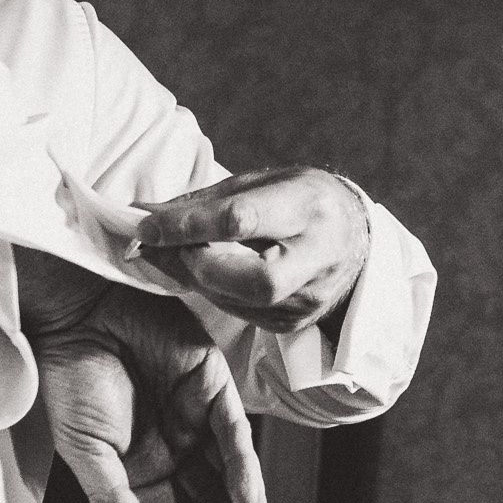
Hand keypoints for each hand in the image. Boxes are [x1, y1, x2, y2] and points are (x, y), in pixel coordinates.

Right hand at [20, 252, 267, 502]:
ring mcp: (193, 414)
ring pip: (227, 469)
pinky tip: (248, 496)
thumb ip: (113, 501)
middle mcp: (171, 443)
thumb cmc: (69, 380)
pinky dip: (243, 465)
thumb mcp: (86, 451)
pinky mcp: (212, 383)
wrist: (77, 314)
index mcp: (137, 465)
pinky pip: (233, 430)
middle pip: (205, 496)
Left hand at [126, 166, 370, 334]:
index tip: (147, 226)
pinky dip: (213, 293)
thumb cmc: (302, 200)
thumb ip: (206, 200)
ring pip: (240, 302)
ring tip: (176, 255)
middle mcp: (317, 257)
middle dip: (200, 265)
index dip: (189, 226)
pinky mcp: (295, 321)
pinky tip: (206, 273)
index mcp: (309, 208)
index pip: (242, 221)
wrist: (356, 239)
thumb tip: (148, 215)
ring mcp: (309, 296)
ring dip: (196, 279)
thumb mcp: (263, 181)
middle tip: (170, 247)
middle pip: (253, 280)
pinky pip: (241, 314)